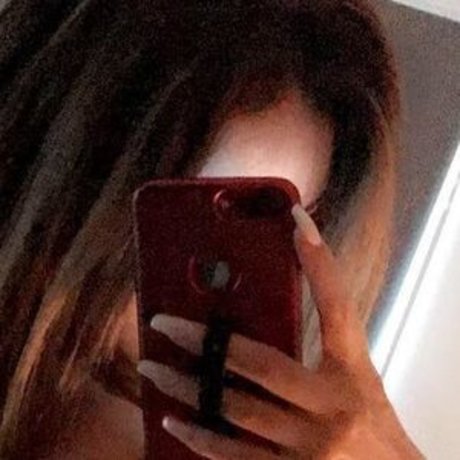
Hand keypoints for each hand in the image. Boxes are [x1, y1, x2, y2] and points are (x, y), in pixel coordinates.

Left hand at [137, 205, 423, 458]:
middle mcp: (332, 406)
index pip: (337, 304)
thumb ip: (317, 340)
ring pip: (234, 409)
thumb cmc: (371, 419)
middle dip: (204, 339)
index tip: (294, 217)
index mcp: (352, 369)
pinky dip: (199, 437)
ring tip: (152, 365)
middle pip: (258, 362)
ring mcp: (309, 447)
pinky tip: (170, 419)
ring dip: (187, 385)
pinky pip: (233, 457)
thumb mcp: (354, 373)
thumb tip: (264, 302)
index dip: (319, 261)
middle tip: (162, 320)